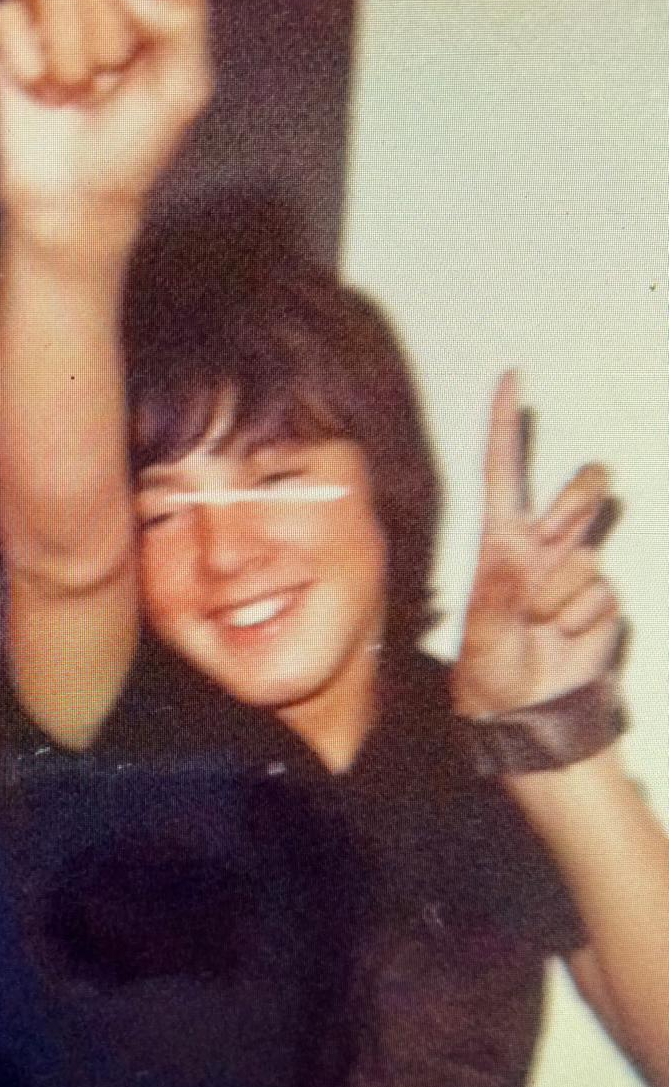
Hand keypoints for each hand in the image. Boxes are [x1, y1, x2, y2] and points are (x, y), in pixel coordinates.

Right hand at [0, 0, 211, 237]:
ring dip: (70, 59)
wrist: (79, 199)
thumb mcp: (182, 88)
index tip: (151, 48)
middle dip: (111, 37)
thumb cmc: (136, 145)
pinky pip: (9, 15)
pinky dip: (28, 64)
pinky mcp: (11, 33)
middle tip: (111, 81)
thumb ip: (180, 19)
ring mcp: (55, 10)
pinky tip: (41, 93)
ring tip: (77, 94)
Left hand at [452, 373, 622, 718]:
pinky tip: (563, 636)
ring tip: (540, 623)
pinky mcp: (598, 597)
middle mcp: (539, 550)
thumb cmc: (490, 670)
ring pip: (589, 550)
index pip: (504, 474)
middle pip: (578, 492)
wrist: (527, 709)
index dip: (506, 427)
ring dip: (563, 594)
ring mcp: (572, 572)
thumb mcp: (483, 634)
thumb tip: (515, 557)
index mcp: (500, 545)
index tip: (511, 378)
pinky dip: (583, 618)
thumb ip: (498, 595)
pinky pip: (603, 593)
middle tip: (557, 533)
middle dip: (580, 497)